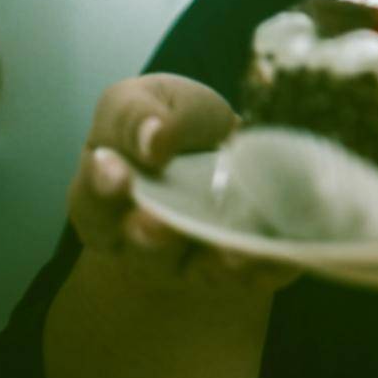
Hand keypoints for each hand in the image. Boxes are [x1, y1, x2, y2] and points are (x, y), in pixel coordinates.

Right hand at [67, 73, 295, 293]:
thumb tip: (154, 137)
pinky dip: (270, 266)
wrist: (218, 145)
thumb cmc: (171, 121)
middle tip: (160, 222)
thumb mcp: (148, 101)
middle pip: (142, 251)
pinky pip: (256, 275)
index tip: (118, 173)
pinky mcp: (240, 267)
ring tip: (235, 250)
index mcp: (105, 199)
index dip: (102, 190)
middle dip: (152, 238)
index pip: (92, 204)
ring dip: (218, 263)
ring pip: (200, 272)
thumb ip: (138, 117)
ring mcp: (192, 260)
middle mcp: (142, 241)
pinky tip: (285, 253)